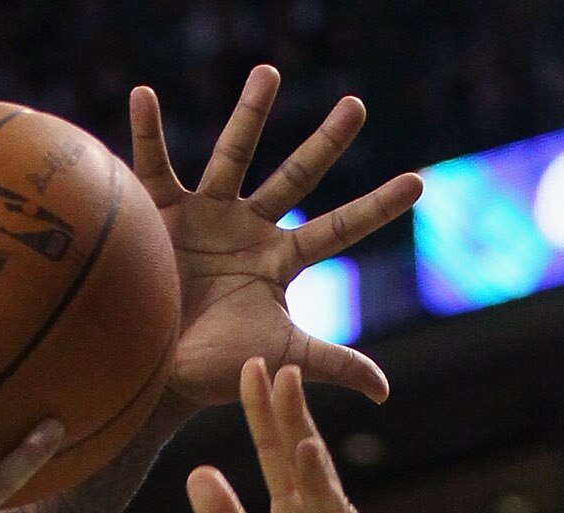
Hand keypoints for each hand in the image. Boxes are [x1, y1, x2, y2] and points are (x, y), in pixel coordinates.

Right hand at [133, 66, 420, 413]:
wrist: (156, 374)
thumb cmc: (219, 368)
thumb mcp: (284, 357)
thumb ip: (334, 363)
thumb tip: (385, 391)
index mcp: (279, 261)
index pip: (340, 229)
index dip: (377, 207)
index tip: (419, 183)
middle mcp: (249, 229)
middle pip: (297, 177)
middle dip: (328, 143)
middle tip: (358, 105)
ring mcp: (207, 215)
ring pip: (234, 155)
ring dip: (251, 114)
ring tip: (269, 72)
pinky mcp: (162, 213)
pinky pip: (155, 165)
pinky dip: (147, 131)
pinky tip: (144, 94)